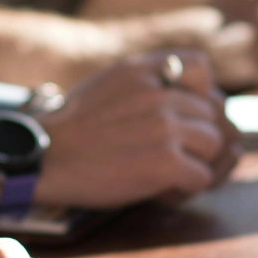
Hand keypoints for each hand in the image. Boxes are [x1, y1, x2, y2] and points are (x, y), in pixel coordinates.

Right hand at [35, 50, 240, 207]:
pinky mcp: (165, 162)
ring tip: (165, 175)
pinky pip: (202, 177)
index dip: (199, 93)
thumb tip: (194, 101)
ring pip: (214, 146)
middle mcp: (159, 93)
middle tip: (170, 156)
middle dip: (197, 138)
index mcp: (143, 69)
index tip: (180, 113)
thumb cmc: (73, 129)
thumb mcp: (108, 84)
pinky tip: (159, 190)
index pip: (200, 67)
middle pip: (212, 114)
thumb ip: (148, 83)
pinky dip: (184, 189)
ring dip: (196, 164)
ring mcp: (164, 127)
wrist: (42, 158)